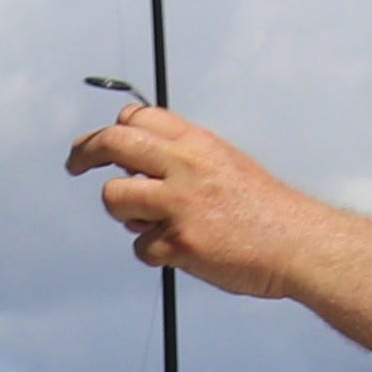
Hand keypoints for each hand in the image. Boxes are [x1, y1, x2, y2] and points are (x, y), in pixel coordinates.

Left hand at [63, 105, 324, 301]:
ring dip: (123, 213)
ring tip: (153, 222)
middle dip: (85, 152)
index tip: (98, 144)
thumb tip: (136, 159)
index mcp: (198, 143)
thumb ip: (183, 157)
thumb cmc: (261, 208)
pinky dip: (154, 253)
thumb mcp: (224, 162)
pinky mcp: (179, 241)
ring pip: (114, 198)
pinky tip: (182, 251)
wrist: (296, 242)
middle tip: (75, 165)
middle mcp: (186, 165)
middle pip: (114, 143)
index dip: (112, 130)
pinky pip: (139, 247)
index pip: (138, 118)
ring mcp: (180, 203)